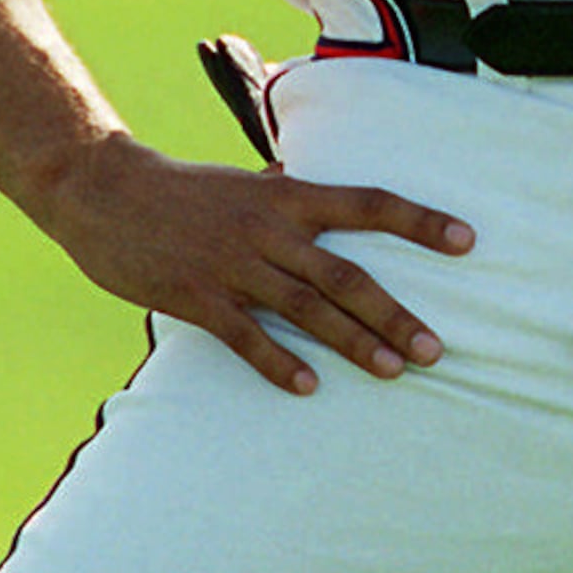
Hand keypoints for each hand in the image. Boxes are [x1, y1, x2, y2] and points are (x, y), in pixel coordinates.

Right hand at [45, 135, 471, 397]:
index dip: (420, 221)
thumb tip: (312, 193)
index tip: (468, 240)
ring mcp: (233, 264)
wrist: (105, 190)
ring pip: (307, 308)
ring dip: (354, 343)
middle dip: (395, 314)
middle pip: (347, 273)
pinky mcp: (197, 296)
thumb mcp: (243, 184)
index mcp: (287, 195)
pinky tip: (309, 388)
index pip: (368, 204)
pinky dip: (279, 363)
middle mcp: (269, 228)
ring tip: (395, 372)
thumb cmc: (182, 190)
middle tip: (437, 350)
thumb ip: (283, 194)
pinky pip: (246, 336)